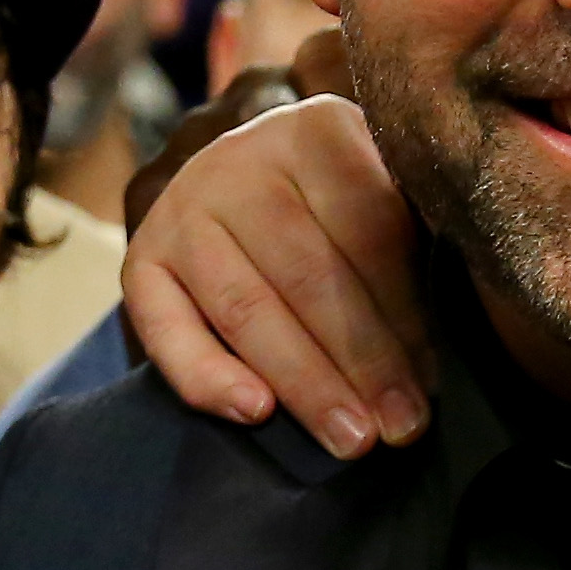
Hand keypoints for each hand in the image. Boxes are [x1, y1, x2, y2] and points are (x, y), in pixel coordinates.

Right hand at [120, 84, 436, 459]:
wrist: (247, 182)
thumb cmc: (340, 208)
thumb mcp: (386, 199)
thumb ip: (409, 255)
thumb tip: (426, 372)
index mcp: (318, 130)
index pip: (369, 232)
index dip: (404, 317)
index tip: (430, 389)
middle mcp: (240, 159)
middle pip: (308, 274)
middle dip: (360, 362)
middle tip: (398, 430)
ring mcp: (182, 207)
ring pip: (246, 308)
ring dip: (303, 383)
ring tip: (350, 439)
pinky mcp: (140, 260)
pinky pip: (168, 331)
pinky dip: (208, 377)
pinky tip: (256, 414)